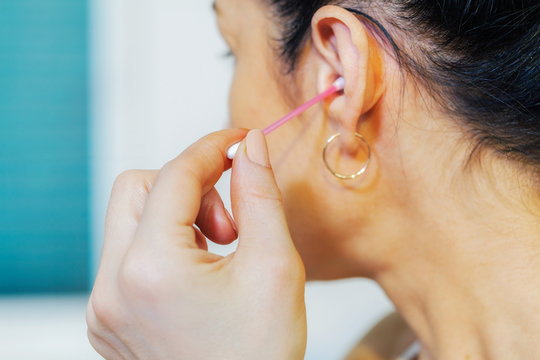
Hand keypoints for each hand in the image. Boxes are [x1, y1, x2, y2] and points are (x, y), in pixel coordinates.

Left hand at [86, 129, 306, 359]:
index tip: (238, 141)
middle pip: (137, 188)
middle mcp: (112, 287)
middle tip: (229, 224)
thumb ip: (259, 195)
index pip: (174, 175)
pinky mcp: (108, 317)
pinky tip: (198, 274)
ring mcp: (105, 306)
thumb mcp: (274, 266)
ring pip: (129, 220)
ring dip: (176, 217)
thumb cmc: (261, 355)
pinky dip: (162, 246)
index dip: (211, 148)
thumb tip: (249, 146)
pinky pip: (126, 254)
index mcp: (151, 270)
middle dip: (188, 188)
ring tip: (218, 253)